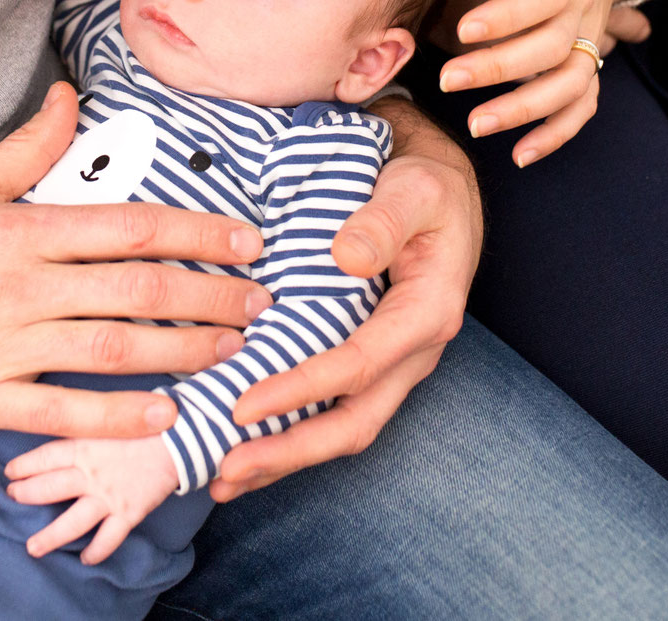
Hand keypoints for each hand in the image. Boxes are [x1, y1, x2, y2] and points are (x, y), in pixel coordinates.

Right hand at [0, 83, 271, 438]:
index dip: (199, 233)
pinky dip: (118, 416)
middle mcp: (21, 285)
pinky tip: (163, 414)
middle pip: (139, 288)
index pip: (132, 226)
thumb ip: (26, 149)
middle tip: (260, 303)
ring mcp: (2, 345)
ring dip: (183, 350)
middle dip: (210, 296)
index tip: (245, 244)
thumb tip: (70, 98)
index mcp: (21, 228)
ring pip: (114, 348)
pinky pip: (63, 410)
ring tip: (229, 351)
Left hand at [4, 431, 180, 563]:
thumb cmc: (146, 421)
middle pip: (49, 488)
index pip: (45, 456)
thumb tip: (68, 422)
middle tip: (12, 498)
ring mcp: (109, 495)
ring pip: (72, 522)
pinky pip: (108, 538)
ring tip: (33, 547)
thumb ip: (88, 424)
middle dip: (26, 495)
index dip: (24, 465)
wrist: (182, 434)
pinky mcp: (129, 511)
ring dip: (50, 537)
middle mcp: (91, 472)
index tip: (10, 472)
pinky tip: (85, 558)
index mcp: (85, 443)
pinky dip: (96, 551)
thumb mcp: (110, 415)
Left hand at [206, 99, 478, 500]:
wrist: (443, 196)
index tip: (242, 406)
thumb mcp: (414, 190)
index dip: (300, 389)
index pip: (357, 366)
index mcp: (427, 314)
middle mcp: (412, 353)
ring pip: (343, 428)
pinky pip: (334, 410)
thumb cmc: (427, 189)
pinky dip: (291, 432)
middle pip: (353, 422)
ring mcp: (393, 364)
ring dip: (285, 457)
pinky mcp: (372, 364)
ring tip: (225, 479)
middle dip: (288, 452)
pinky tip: (246, 445)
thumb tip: (346, 256)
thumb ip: (383, 221)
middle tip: (227, 471)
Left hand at [437, 0, 650, 165]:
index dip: (505, 17)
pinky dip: (557, 134)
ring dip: (525, 110)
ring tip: (477, 124)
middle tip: (447, 80)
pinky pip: (583, 105)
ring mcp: (588, 41)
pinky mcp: (587, 62)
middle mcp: (582, 10)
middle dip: (498, 69)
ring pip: (569, 84)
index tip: (463, 28)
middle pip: (550, 48)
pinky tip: (521, 154)